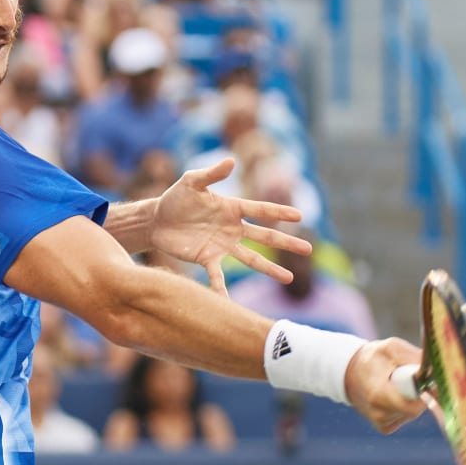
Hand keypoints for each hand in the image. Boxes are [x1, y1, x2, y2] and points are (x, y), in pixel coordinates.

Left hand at [150, 158, 312, 294]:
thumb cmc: (176, 197)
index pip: (260, 210)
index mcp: (232, 208)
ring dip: (269, 269)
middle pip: (264, 237)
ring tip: (289, 278)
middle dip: (286, 243)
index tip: (299, 215)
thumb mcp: (192, 182)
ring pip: (251, 258)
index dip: (279, 212)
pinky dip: (223, 289)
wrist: (156, 220)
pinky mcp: (207, 259)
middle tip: (308, 249)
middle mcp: (232, 228)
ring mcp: (222, 246)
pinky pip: (218, 276)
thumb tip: (232, 161)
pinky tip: (230, 303)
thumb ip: (211, 174)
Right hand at [344, 338, 426, 433]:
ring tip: (396, 384)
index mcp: (379, 394)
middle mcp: (379, 413)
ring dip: (412, 398)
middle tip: (409, 376)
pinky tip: (393, 394)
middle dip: (419, 392)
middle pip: (416, 408)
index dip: (426, 392)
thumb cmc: (372, 357)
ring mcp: (381, 422)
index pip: (414, 406)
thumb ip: (414, 357)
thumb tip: (438, 369)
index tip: (427, 378)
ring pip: (412, 412)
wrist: (347, 372)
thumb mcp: (391, 348)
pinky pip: (405, 416)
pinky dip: (405, 405)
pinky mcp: (384, 427)